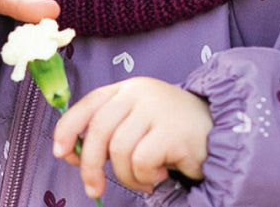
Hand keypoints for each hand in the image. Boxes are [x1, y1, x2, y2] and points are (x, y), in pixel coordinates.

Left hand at [52, 77, 211, 199]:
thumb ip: (106, 135)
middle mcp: (139, 93)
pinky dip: (145, 177)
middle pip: (99, 130)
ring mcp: (157, 109)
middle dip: (90, 165)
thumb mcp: (135, 127)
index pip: (88, 104)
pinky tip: (160, 175)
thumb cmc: (170, 135)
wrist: (220, 134)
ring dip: (127, 176)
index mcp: (126, 89)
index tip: (60, 152)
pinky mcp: (173, 130)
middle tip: (93, 189)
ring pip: (119, 149)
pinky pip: (141, 161)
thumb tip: (69, 153)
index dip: (68, 128)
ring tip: (144, 179)